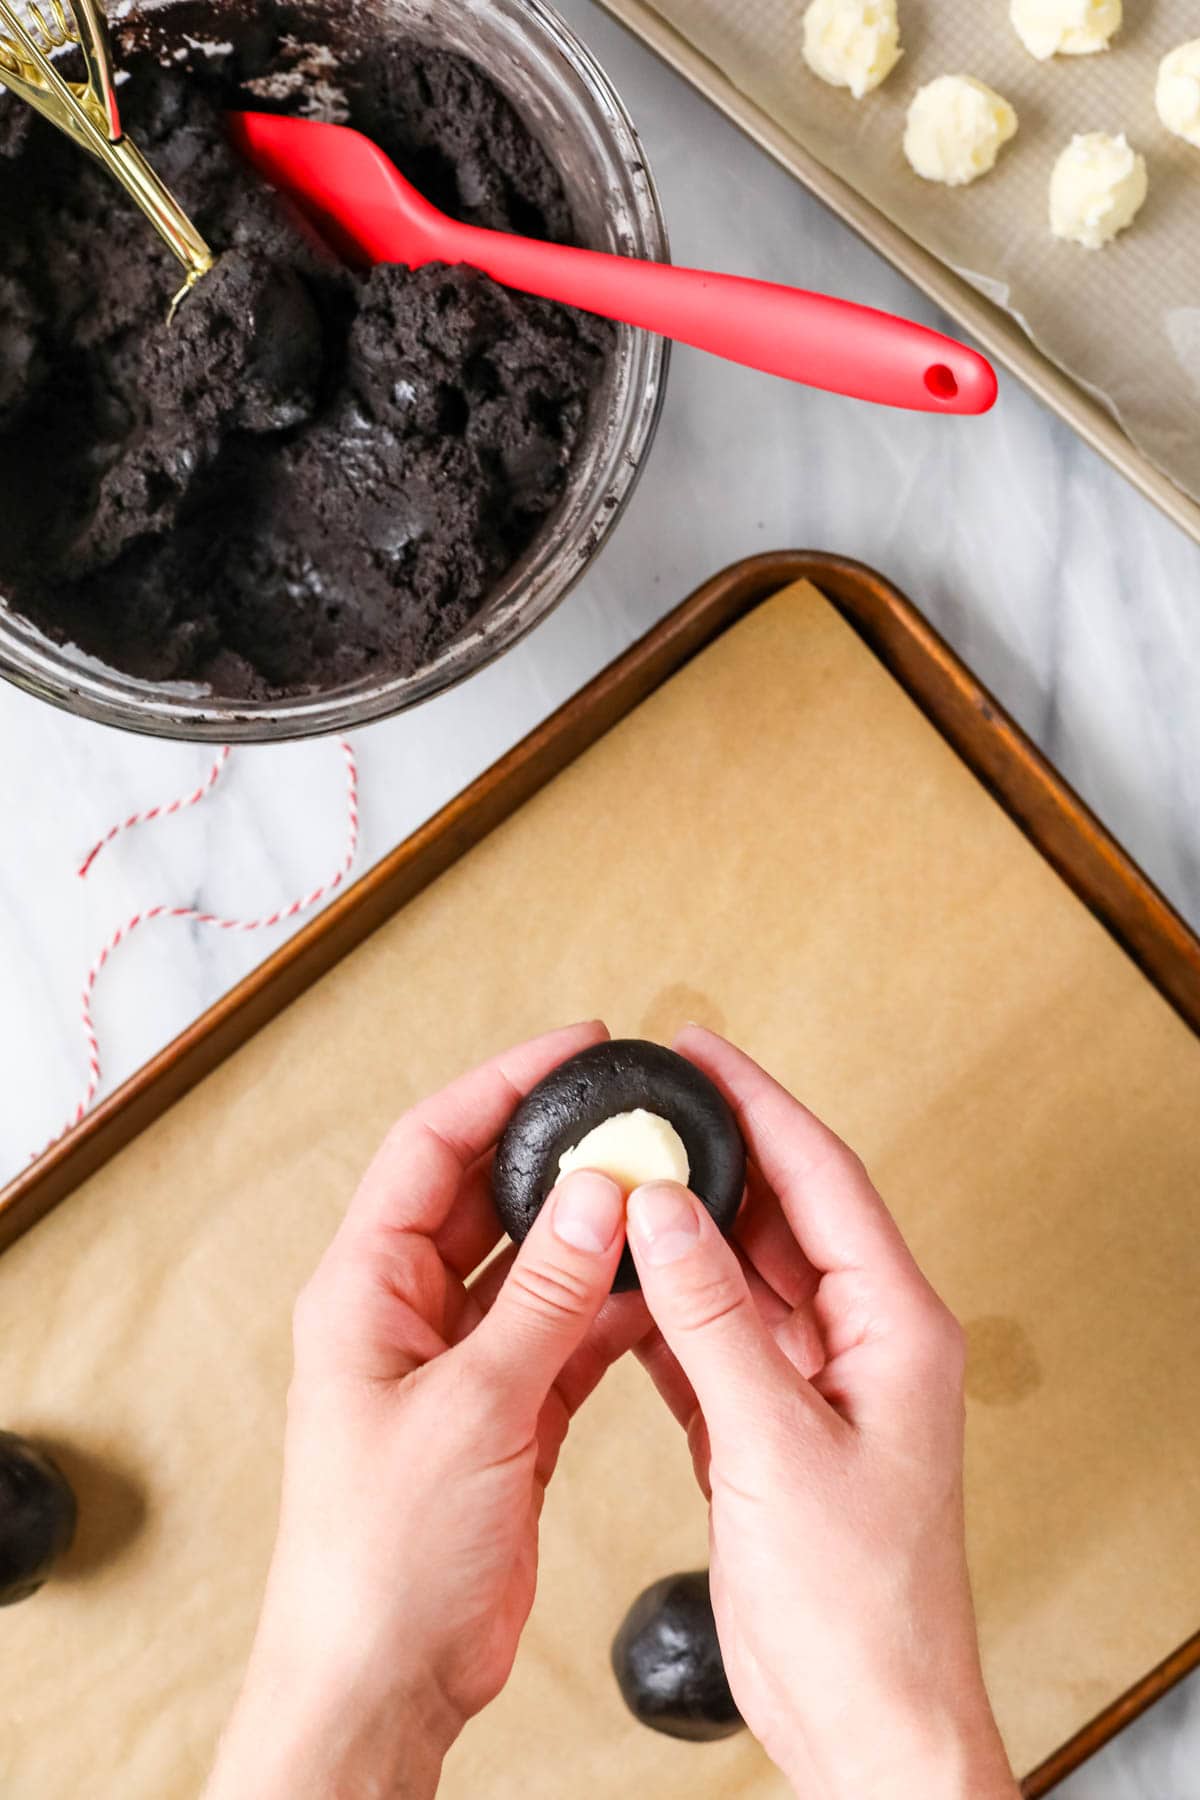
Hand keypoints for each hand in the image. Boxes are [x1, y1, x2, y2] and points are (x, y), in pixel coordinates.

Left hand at [205, 1022, 643, 1799]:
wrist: (384, 1682)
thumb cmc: (379, 1560)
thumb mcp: (470, 1410)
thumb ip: (542, 1298)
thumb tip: (598, 1196)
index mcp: (364, 1290)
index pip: (429, 1148)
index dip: (499, 1087)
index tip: (572, 1050)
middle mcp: (405, 1314)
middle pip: (485, 1197)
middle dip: (556, 1155)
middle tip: (632, 1117)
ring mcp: (456, 1365)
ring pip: (531, 1266)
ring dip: (590, 1235)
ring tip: (660, 1194)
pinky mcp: (503, 1415)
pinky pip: (559, 1335)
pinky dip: (607, 1311)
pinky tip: (658, 1288)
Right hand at [627, 1028, 1017, 1799]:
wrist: (866, 1715)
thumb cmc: (859, 1605)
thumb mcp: (773, 1444)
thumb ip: (714, 1319)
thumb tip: (665, 1211)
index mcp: (895, 1327)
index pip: (824, 1178)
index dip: (762, 1104)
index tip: (704, 1053)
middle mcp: (863, 1342)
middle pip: (786, 1216)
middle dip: (718, 1157)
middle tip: (650, 1105)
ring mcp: (819, 1384)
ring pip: (747, 1276)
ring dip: (689, 1233)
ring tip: (623, 1181)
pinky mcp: (775, 1429)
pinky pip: (719, 1341)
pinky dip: (673, 1311)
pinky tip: (627, 1286)